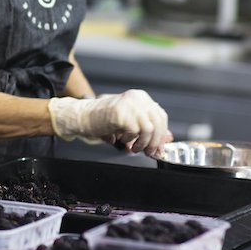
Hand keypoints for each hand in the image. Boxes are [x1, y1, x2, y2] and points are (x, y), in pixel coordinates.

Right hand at [48, 90, 169, 155]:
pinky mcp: (122, 114)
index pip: (161, 116)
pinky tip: (123, 140)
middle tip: (148, 152)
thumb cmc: (103, 120)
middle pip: (158, 123)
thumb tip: (167, 138)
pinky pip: (136, 132)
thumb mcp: (129, 122)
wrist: (83, 116)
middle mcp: (137, 98)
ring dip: (143, 144)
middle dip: (155, 142)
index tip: (157, 147)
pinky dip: (130, 140)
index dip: (161, 134)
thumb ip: (148, 128)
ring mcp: (130, 105)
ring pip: (150, 130)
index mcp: (141, 97)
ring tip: (133, 148)